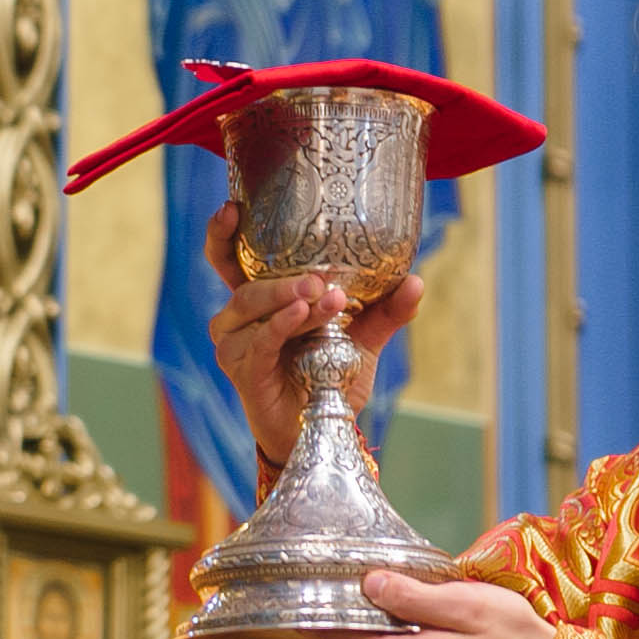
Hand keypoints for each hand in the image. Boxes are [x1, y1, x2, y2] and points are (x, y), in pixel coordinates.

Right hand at [204, 201, 422, 464]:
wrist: (320, 432)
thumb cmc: (328, 379)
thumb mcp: (361, 339)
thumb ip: (384, 311)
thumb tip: (415, 280)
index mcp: (256, 302)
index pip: (228, 260)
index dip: (222, 234)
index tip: (231, 207)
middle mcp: (236, 320)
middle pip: (247, 284)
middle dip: (283, 278)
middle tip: (320, 277)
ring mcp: (234, 346)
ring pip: (255, 309)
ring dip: (290, 298)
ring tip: (325, 296)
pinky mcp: (243, 371)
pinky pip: (262, 340)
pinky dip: (283, 324)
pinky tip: (304, 313)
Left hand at [311, 574, 556, 638]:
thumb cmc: (509, 635)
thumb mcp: (465, 604)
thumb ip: (412, 597)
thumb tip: (369, 584)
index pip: (336, 638)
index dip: (325, 610)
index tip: (320, 584)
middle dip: (366, 618)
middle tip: (394, 589)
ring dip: (387, 635)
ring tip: (424, 617)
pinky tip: (428, 638)